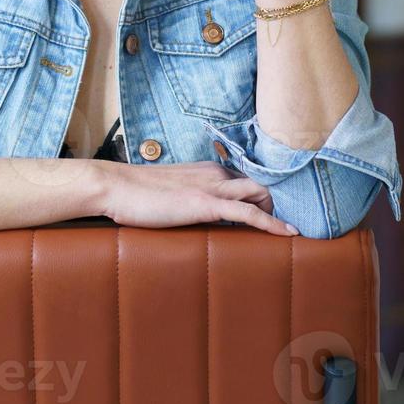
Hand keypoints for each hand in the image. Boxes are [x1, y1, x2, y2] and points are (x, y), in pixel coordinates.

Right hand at [95, 159, 299, 236]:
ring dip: (278, 212)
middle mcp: (215, 173)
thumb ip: (188, 198)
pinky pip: (249, 213)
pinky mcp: (206, 204)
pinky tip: (287, 234)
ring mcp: (212, 187)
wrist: (115, 186)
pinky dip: (272, 223)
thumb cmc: (134, 193)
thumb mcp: (169, 192)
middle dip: (275, 205)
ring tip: (288, 232)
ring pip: (261, 193)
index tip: (272, 211)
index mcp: (208, 169)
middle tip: (278, 226)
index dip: (263, 195)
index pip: (246, 179)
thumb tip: (195, 213)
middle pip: (261, 184)